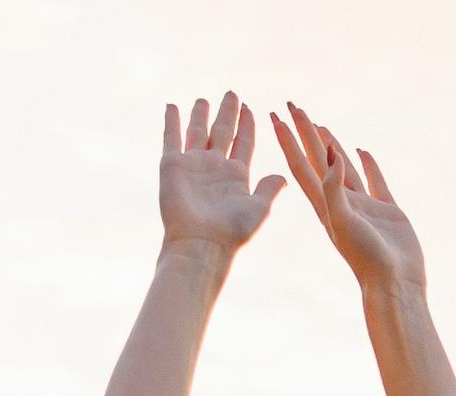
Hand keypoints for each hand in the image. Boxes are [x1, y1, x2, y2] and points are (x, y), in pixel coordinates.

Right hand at [159, 93, 284, 255]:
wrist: (201, 242)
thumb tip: (284, 176)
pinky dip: (171, 122)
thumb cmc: (232, 231)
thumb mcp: (258, 208)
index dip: (247, 125)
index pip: (243, 142)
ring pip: (197, 131)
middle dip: (228, 113)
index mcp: (236, 176)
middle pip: (223, 132)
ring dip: (200, 115)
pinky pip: (172, 137)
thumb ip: (268, 189)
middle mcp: (215, 167)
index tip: (250, 108)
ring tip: (204, 99)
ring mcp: (193, 164)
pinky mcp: (172, 165)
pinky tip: (172, 106)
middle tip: (232, 93)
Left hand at [272, 103, 425, 291]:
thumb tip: (329, 155)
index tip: (276, 117)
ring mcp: (363, 206)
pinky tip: (362, 151)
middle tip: (292, 107)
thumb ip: (334, 189)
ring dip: (331, 146)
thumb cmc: (366, 258)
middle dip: (304, 133)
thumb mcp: (343, 221)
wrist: (395, 283)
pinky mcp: (386, 210)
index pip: (300, 165)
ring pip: (343, 168)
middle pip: (317, 160)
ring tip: (319, 125)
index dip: (287, 140)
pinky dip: (368, 164)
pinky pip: (374, 180)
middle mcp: (340, 202)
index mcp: (324, 204)